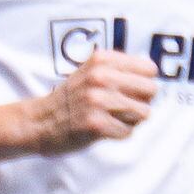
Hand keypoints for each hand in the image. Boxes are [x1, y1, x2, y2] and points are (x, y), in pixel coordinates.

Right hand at [24, 50, 157, 155]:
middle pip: (150, 90)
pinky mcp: (96, 124)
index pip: (150, 69)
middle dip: (141, 102)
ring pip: (143, 113)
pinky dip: (118, 133)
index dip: (143, 82)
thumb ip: (120, 69)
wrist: (39, 121)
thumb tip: (154, 77)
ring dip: (130, 120)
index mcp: (102, 60)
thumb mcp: (91, 71)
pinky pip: (128, 131)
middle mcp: (100, 77)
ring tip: (112, 118)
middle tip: (122, 107)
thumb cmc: (72, 98)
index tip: (129, 90)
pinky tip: (103, 128)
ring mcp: (97, 101)